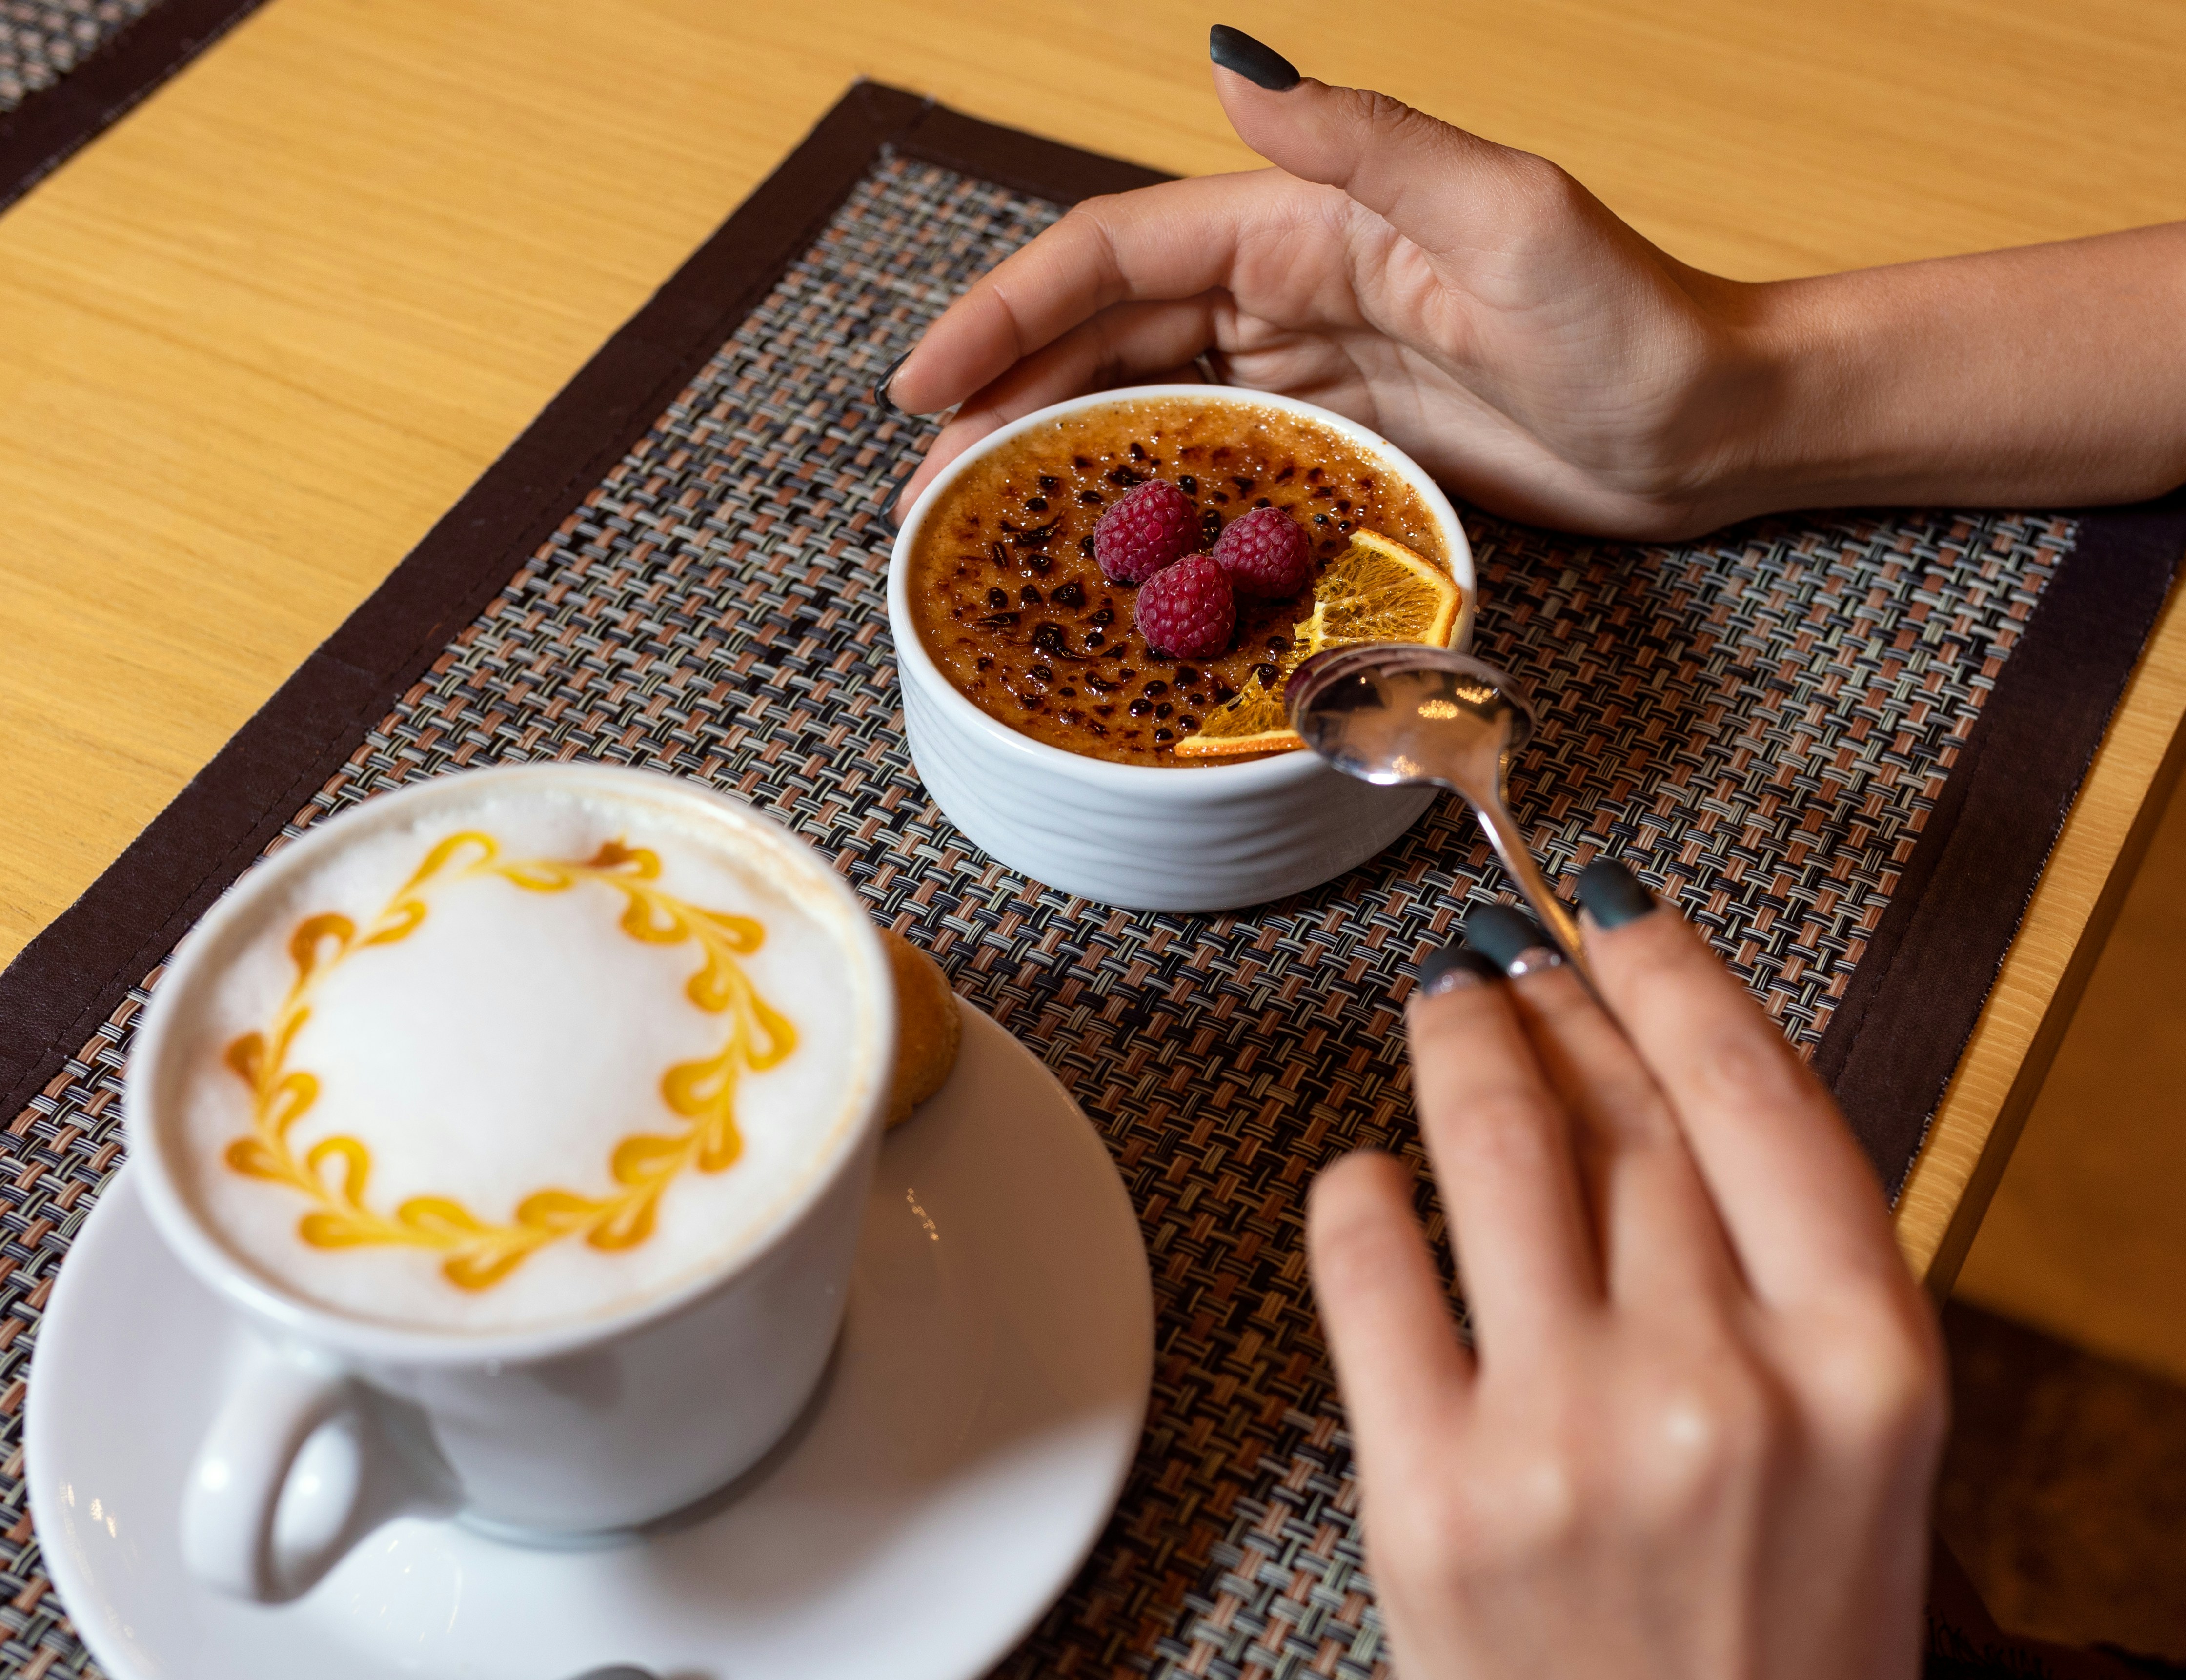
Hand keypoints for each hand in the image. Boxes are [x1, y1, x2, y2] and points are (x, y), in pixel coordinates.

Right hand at [890, 40, 2185, 535]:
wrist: (1711, 425)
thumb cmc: (1635, 321)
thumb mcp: (1507, 214)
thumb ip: (1361, 143)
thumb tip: (1226, 65)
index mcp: (1307, 218)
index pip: (1119, 254)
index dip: (1011, 311)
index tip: (927, 382)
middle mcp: (1291, 284)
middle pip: (1108, 332)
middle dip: (1006, 397)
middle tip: (929, 489)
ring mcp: (1309, 367)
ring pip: (1146, 401)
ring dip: (1059, 453)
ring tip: (981, 523)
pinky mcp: (1336, 441)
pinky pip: (1214, 462)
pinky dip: (1145, 495)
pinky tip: (1098, 541)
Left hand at [1306, 878, 2001, 1679]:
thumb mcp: (1863, 1470)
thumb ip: (1786, 1286)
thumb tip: (1666, 1093)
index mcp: (1870, 1366)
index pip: (1759, 1093)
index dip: (1677, 977)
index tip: (1623, 919)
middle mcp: (1727, 1382)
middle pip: (1621, 1114)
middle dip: (1556, 1010)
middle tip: (1512, 965)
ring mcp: (1568, 1439)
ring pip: (1493, 1156)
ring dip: (1457, 1056)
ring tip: (1440, 1011)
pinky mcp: (1433, 1499)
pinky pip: (1374, 1274)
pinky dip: (1361, 1196)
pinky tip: (1366, 1170)